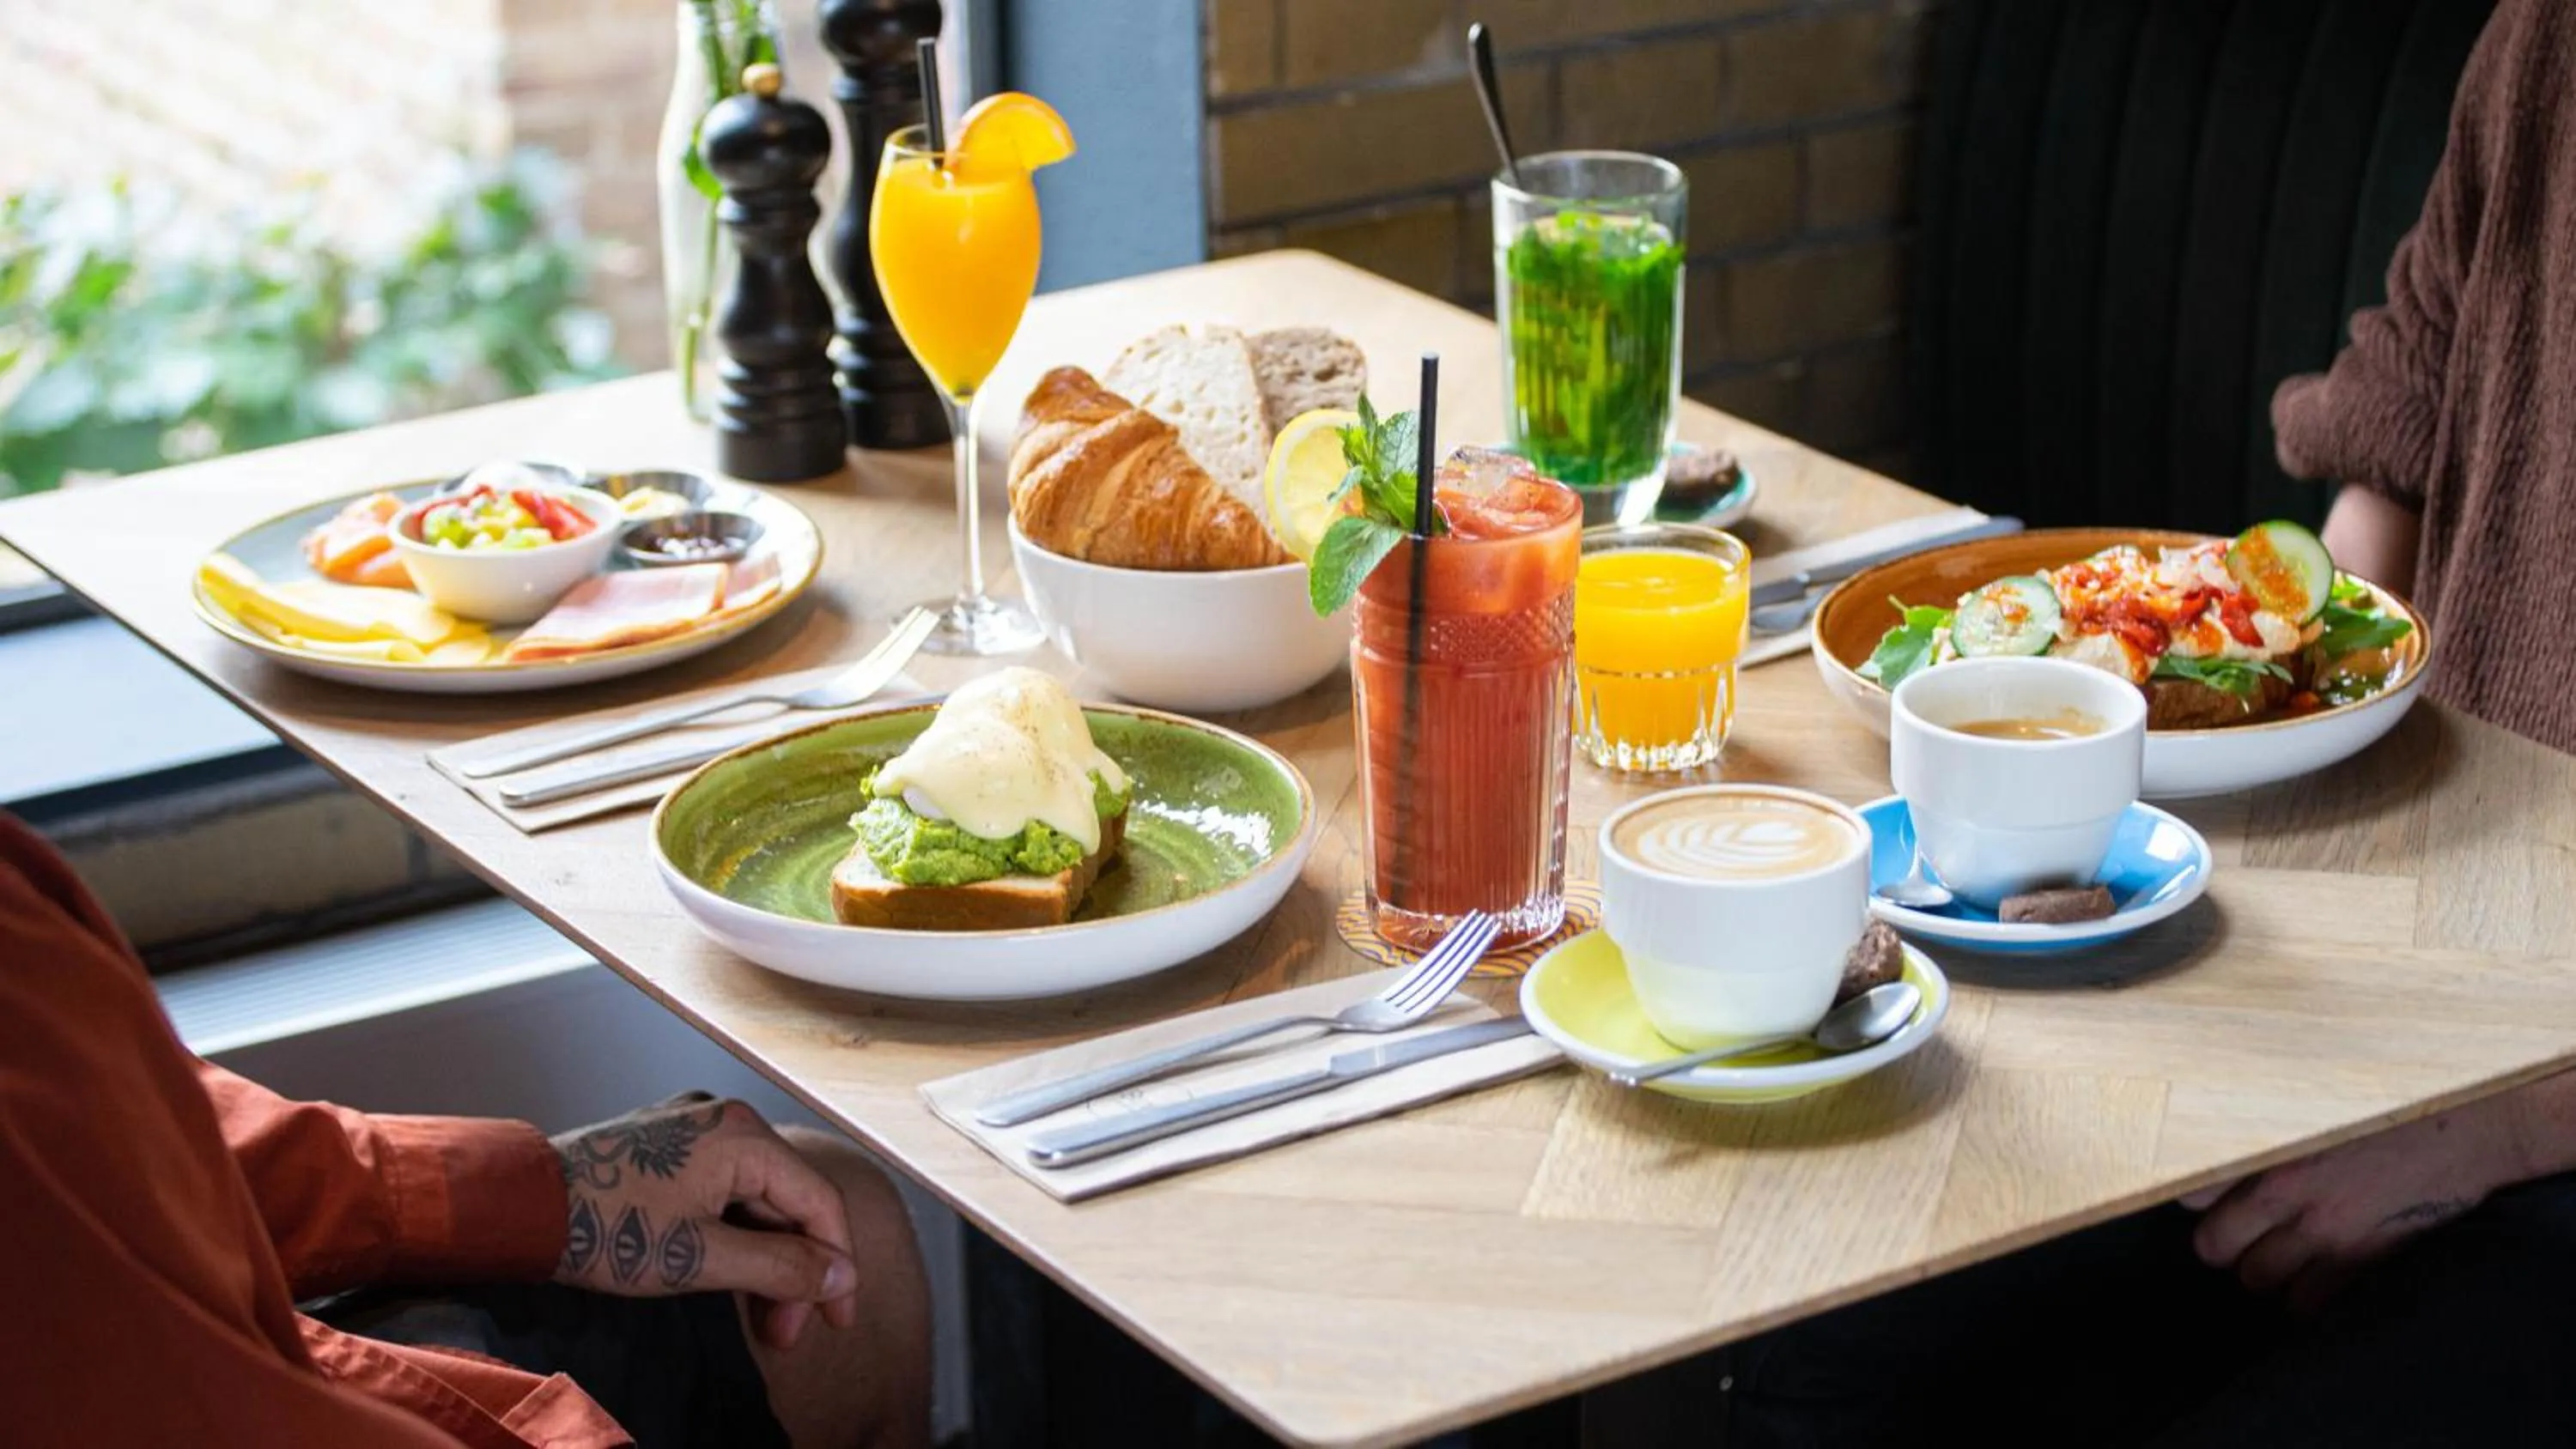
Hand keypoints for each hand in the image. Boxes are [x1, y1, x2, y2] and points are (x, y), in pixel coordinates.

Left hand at [552, 1095, 858, 1347]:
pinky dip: (732, 1235)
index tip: (835, 1319)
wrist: (518, 1206)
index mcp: (743, 1137)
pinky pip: (722, 1189)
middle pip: (787, 1202)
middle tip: (784, 1333)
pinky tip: (728, 1277)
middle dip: (792, 1272)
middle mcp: (726, 1120)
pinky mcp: (667, 1145)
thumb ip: (781, 1267)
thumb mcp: (701, 1259)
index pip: (818, 1202)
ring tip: (757, 1318)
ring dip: (763, 1259)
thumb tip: (840, 1275)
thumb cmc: (606, 1229)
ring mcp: (694, 1129)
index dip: (835, 1265)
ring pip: (754, 1199)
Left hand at [2185, 1098, 2525, 1311]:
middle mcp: (2287, 1192)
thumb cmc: (2389, 1106)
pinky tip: (2314, 1278)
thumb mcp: (2312, 1100)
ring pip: (2257, 1279)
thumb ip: (2262, 1121)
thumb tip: (2211, 1131)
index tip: (2207, 1200)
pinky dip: (2303, 1298)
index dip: (2197, 1199)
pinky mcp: (2362, 1261)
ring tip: (2280, 1255)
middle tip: (2239, 1236)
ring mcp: (2325, 1232)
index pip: (2192, 1190)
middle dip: (2222, 1244)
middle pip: (2214, 1246)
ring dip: (2263, 1272)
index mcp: (2268, 1144)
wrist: (2470, 1128)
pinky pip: (2307, 1305)